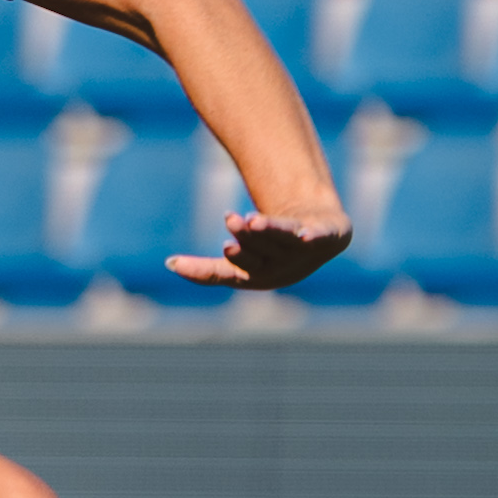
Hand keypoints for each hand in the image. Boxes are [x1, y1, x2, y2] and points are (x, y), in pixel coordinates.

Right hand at [171, 204, 353, 290]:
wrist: (322, 234)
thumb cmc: (275, 249)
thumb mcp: (242, 257)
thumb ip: (209, 268)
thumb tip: (168, 265)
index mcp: (256, 277)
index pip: (230, 273)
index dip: (213, 267)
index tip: (194, 256)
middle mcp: (281, 269)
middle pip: (257, 252)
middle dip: (245, 239)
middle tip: (232, 220)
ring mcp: (305, 254)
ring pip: (282, 240)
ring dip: (267, 231)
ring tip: (251, 220)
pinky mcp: (328, 237)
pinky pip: (318, 237)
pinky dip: (310, 237)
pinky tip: (305, 235)